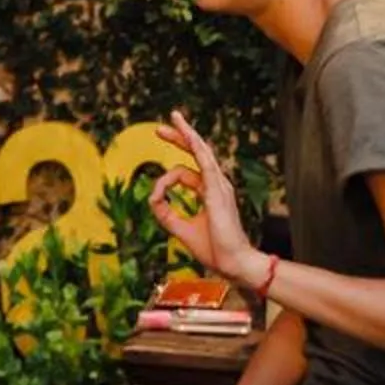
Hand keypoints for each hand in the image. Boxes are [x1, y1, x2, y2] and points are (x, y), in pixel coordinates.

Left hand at [150, 110, 265, 288]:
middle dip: (179, 137)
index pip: (184, 174)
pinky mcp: (218, 191)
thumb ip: (166, 214)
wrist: (233, 264)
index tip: (155, 197)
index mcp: (210, 192)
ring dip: (186, 134)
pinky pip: (206, 163)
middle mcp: (217, 184)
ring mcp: (220, 185)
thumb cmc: (214, 249)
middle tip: (160, 128)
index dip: (164, 182)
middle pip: (196, 153)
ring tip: (173, 120)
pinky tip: (187, 134)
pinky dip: (196, 147)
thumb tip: (152, 199)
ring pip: (202, 151)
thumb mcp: (181, 229)